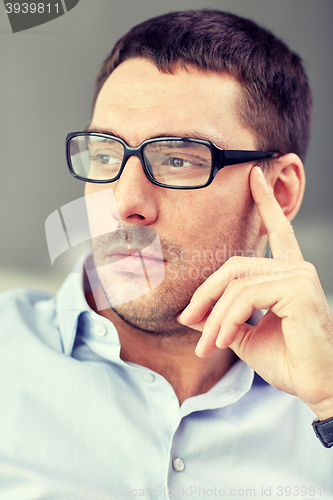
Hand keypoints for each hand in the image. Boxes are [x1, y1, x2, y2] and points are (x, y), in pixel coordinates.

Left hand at [179, 166, 332, 418]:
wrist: (314, 385)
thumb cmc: (286, 360)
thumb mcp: (245, 335)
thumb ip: (222, 318)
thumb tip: (190, 313)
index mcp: (287, 273)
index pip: (277, 231)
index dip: (265, 203)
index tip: (254, 176)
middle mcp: (295, 268)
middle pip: (234, 267)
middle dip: (205, 295)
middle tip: (188, 321)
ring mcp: (298, 275)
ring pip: (236, 285)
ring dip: (214, 317)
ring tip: (206, 344)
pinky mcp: (297, 288)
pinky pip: (245, 297)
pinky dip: (226, 319)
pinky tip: (222, 340)